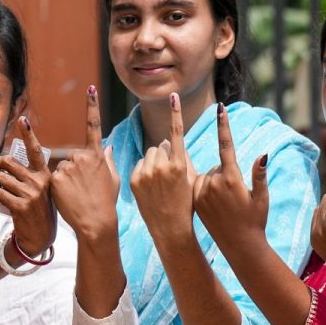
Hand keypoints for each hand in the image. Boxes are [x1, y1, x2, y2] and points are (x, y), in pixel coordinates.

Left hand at [0, 115, 55, 255]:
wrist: (40, 238)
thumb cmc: (37, 212)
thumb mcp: (39, 191)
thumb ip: (27, 175)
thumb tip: (4, 160)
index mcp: (45, 175)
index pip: (35, 150)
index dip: (29, 134)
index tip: (23, 119)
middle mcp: (40, 182)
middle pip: (9, 164)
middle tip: (0, 177)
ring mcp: (32, 194)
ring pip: (2, 179)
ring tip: (4, 195)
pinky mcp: (21, 205)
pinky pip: (0, 193)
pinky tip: (3, 204)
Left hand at [52, 85, 119, 240]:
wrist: (96, 222)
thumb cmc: (106, 202)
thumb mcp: (113, 179)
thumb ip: (108, 161)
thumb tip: (108, 146)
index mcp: (98, 156)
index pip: (94, 125)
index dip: (92, 106)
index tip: (91, 88)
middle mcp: (82, 157)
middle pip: (72, 157)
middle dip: (74, 170)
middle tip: (82, 188)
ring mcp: (69, 166)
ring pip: (61, 167)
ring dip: (65, 179)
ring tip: (76, 195)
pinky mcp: (56, 177)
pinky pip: (53, 177)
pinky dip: (57, 186)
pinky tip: (67, 197)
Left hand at [130, 92, 196, 239]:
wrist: (170, 228)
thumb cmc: (186, 203)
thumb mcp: (192, 179)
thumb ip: (182, 157)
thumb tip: (169, 140)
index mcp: (180, 165)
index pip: (176, 133)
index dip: (175, 113)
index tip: (173, 96)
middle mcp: (161, 167)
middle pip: (160, 146)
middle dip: (165, 154)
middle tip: (169, 174)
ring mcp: (146, 174)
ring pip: (149, 154)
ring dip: (154, 161)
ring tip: (160, 182)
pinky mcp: (133, 180)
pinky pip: (139, 164)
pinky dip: (144, 170)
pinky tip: (150, 186)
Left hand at [194, 102, 269, 246]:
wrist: (239, 245)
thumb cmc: (255, 220)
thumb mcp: (262, 196)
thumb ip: (259, 174)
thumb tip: (263, 154)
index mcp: (232, 178)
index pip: (227, 145)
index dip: (223, 125)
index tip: (220, 108)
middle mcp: (214, 182)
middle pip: (218, 166)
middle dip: (226, 175)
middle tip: (234, 197)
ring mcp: (201, 191)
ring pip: (207, 176)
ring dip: (214, 184)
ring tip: (223, 205)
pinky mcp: (193, 199)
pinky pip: (197, 184)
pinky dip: (203, 190)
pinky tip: (212, 207)